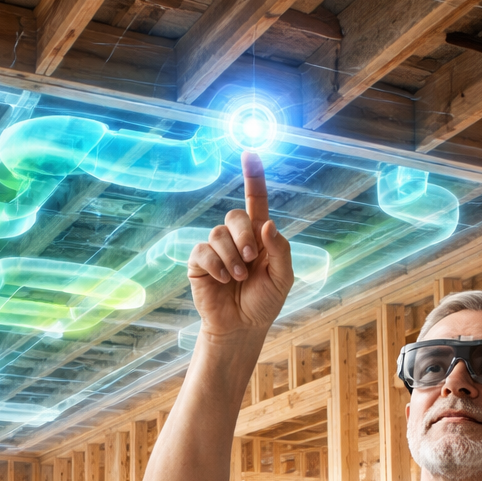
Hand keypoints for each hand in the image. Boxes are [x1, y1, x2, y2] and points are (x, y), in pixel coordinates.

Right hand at [187, 151, 293, 337]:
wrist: (241, 327)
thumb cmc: (264, 302)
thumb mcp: (282, 277)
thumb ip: (279, 250)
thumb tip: (267, 224)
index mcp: (259, 236)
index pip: (256, 201)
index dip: (253, 177)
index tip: (250, 153)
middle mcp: (236, 238)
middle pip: (235, 216)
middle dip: (244, 236)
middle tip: (250, 261)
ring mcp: (216, 249)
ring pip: (218, 234)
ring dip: (231, 258)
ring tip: (238, 278)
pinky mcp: (199, 264)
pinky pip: (203, 251)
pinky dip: (216, 265)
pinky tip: (222, 280)